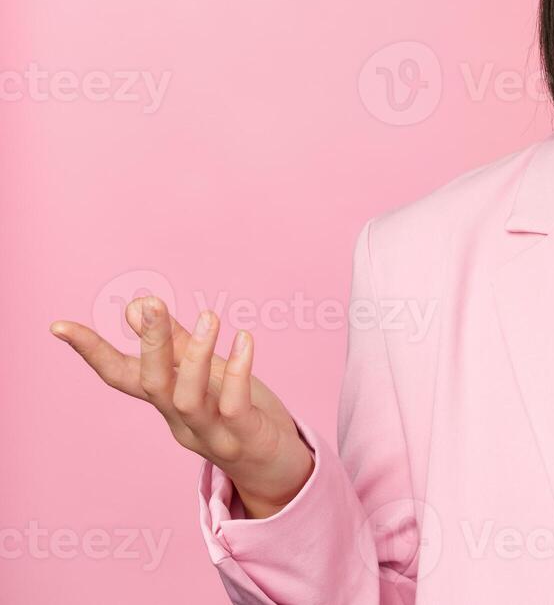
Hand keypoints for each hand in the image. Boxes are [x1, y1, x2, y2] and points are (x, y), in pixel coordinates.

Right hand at [50, 296, 314, 518]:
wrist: (277, 469)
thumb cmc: (240, 414)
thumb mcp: (208, 375)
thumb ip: (177, 345)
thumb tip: (138, 307)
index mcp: (167, 403)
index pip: (120, 377)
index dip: (91, 352)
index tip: (59, 326)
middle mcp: (180, 421)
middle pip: (152, 385)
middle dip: (149, 344)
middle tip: (151, 303)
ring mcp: (211, 434)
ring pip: (187, 399)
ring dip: (194, 356)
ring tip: (209, 317)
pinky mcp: (245, 439)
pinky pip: (234, 407)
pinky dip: (238, 372)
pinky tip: (245, 340)